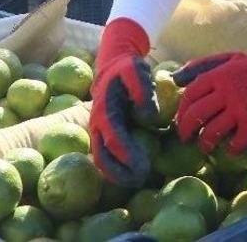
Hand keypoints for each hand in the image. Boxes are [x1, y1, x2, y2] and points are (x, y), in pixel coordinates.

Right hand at [90, 17, 158, 185]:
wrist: (114, 64)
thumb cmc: (127, 68)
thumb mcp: (136, 70)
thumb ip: (142, 89)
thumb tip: (148, 116)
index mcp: (104, 109)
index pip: (113, 136)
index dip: (126, 153)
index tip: (142, 165)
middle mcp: (97, 123)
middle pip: (102, 154)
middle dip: (119, 171)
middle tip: (140, 179)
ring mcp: (98, 130)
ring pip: (101, 158)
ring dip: (116, 173)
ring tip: (136, 182)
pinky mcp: (103, 133)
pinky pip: (105, 155)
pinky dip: (115, 168)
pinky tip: (130, 176)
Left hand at [172, 34, 246, 154]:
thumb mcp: (226, 59)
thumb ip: (200, 66)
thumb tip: (174, 79)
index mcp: (217, 76)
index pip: (190, 96)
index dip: (181, 111)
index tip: (180, 120)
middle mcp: (225, 93)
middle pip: (196, 115)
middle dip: (186, 130)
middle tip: (186, 139)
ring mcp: (239, 109)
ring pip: (212, 131)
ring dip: (205, 143)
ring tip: (205, 148)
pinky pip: (236, 142)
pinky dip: (231, 149)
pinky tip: (230, 150)